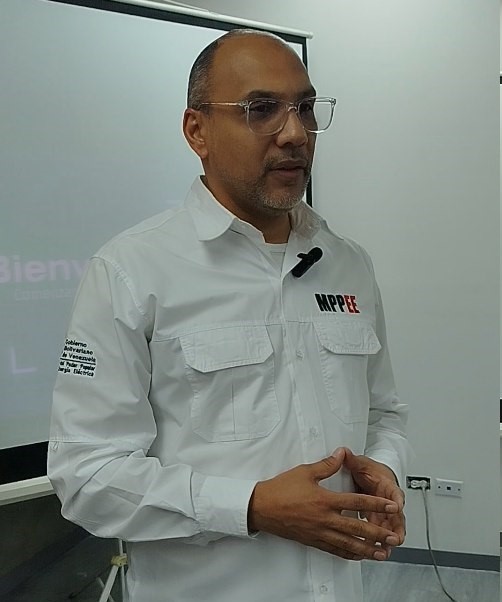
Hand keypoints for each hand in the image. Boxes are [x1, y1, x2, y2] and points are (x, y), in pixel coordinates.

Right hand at [248, 449, 401, 560]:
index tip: (392, 506)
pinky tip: (358, 556)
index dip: (376, 504)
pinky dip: (349, 554)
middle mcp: (325, 519)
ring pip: (349, 544)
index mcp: (325, 500)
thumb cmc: (281, 489)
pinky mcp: (313, 541)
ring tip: (383, 553)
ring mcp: (320, 533)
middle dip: (379, 533)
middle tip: (394, 536)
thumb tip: (341, 454)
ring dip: (368, 549)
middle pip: (358, 528)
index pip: (357, 501)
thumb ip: (327, 464)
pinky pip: (335, 550)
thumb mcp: (305, 472)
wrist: (261, 507)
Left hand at [342, 447, 405, 553]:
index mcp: (387, 486)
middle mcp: (389, 501)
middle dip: (396, 528)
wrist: (374, 476)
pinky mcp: (379, 520)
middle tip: (394, 539)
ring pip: (390, 529)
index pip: (395, 492)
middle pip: (396, 516)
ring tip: (384, 552)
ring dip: (388, 540)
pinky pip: (381, 533)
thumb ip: (352, 460)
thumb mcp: (361, 464)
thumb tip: (343, 452)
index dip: (396, 499)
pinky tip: (374, 553)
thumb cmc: (370, 471)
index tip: (397, 506)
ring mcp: (385, 513)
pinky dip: (378, 543)